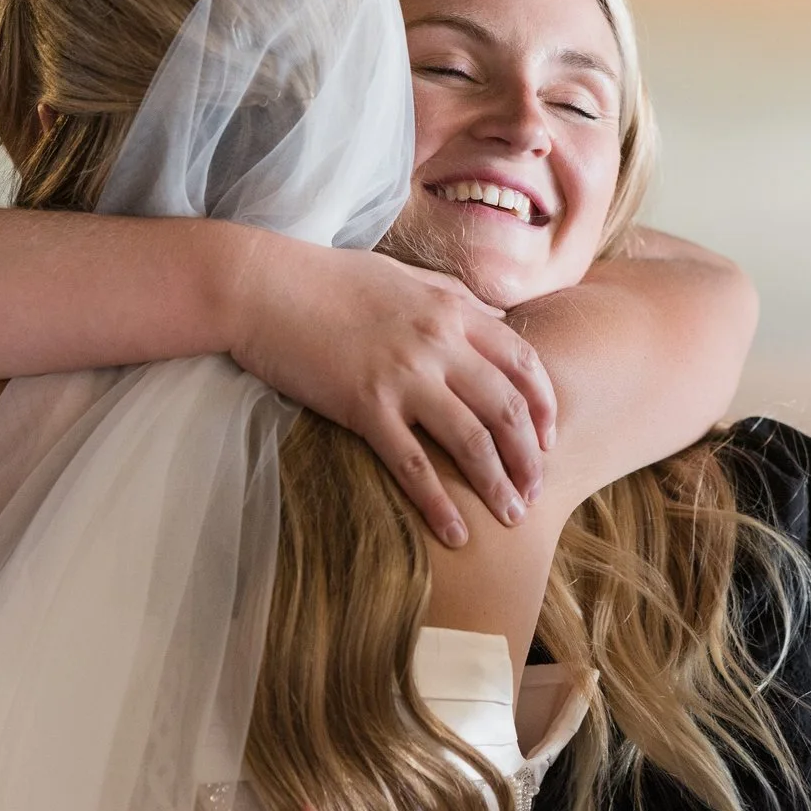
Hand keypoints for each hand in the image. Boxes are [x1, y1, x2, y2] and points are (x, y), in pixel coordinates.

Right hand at [227, 237, 556, 545]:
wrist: (261, 286)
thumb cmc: (328, 279)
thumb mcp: (405, 277)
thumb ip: (454, 297)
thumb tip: (497, 317)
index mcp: (452, 310)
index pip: (522, 363)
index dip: (543, 405)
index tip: (549, 438)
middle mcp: (439, 343)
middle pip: (506, 409)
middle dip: (530, 456)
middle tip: (536, 489)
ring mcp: (404, 376)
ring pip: (472, 442)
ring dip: (498, 485)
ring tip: (511, 516)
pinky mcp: (364, 407)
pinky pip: (413, 466)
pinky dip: (439, 504)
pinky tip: (455, 534)